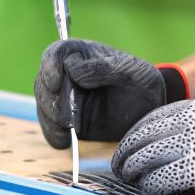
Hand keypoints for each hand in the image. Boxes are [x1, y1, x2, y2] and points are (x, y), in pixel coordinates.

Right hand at [34, 39, 187, 148]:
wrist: (151, 114)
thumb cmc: (143, 84)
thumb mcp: (131, 71)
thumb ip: (103, 67)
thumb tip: (73, 68)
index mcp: (83, 55)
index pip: (58, 53)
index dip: (50, 66)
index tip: (56, 83)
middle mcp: (69, 75)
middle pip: (44, 81)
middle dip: (51, 100)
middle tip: (66, 117)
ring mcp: (66, 99)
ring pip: (44, 105)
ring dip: (50, 118)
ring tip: (66, 131)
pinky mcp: (68, 121)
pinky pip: (51, 126)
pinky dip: (53, 133)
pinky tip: (64, 141)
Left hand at [111, 99, 194, 194]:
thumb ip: (183, 129)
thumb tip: (144, 147)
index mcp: (194, 109)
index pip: (148, 122)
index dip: (131, 140)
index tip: (125, 153)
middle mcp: (193, 122)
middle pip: (143, 140)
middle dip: (127, 158)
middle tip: (123, 172)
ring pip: (148, 159)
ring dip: (136, 174)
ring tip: (136, 183)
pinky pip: (163, 179)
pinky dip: (153, 187)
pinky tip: (155, 192)